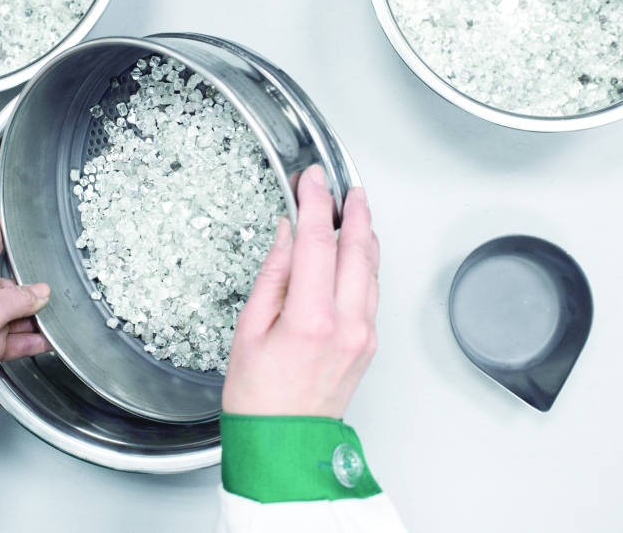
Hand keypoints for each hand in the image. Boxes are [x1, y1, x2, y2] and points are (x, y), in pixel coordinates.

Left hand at [0, 209, 51, 383]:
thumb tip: (42, 293)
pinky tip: (49, 341)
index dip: (8, 219)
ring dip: (39, 318)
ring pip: (21, 313)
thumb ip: (20, 300)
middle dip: (38, 286)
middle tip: (61, 289)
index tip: (26, 211)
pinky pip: (17, 340)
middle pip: (16, 280)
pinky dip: (33, 341)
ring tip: (61, 319)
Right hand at [222, 164, 379, 417]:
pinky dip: (366, 263)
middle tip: (345, 186)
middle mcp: (346, 324)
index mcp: (311, 318)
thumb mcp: (249, 328)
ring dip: (364, 234)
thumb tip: (287, 235)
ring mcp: (363, 335)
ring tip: (355, 209)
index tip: (312, 180)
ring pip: (371, 269)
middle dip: (353, 210)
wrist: (283, 443)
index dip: (316, 203)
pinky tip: (357, 251)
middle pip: (357, 249)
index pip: (318, 242)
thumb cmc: (259, 396)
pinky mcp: (368, 344)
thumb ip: (274, 275)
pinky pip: (372, 291)